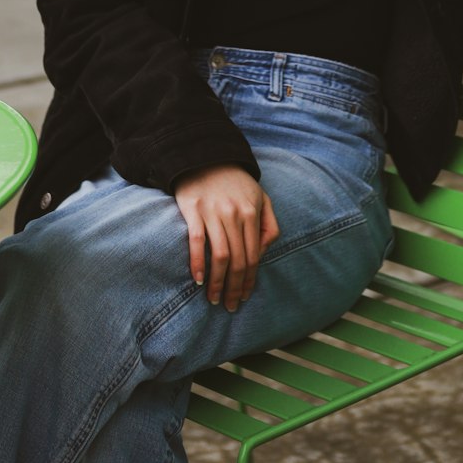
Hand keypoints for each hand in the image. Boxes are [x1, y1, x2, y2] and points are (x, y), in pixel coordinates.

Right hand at [173, 164, 278, 311]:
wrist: (204, 155)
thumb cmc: (235, 182)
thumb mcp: (261, 197)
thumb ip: (269, 224)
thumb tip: (263, 252)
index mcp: (252, 213)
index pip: (253, 256)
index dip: (250, 280)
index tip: (245, 297)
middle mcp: (234, 214)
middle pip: (238, 260)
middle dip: (235, 288)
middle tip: (230, 306)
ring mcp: (213, 212)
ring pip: (220, 256)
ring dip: (217, 282)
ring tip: (214, 299)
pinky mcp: (193, 210)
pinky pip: (197, 242)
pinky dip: (198, 263)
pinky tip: (198, 279)